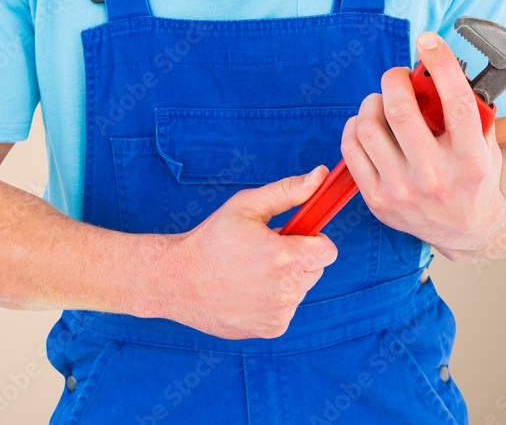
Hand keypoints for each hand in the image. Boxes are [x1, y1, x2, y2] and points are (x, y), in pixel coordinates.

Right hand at [161, 167, 337, 339]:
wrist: (177, 280)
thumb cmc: (210, 240)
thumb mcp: (245, 206)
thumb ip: (287, 192)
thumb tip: (320, 176)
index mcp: (285, 256)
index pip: (328, 251)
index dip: (313, 240)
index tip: (292, 238)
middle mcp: (287, 289)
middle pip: (315, 270)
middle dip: (297, 258)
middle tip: (262, 253)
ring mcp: (280, 312)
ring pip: (300, 290)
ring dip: (284, 280)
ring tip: (249, 273)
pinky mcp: (272, 329)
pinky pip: (285, 310)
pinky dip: (272, 301)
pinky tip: (245, 292)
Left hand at [341, 32, 505, 261]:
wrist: (464, 230)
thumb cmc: (474, 178)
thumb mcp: (486, 145)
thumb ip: (470, 111)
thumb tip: (440, 68)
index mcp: (470, 159)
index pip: (456, 101)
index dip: (440, 64)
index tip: (428, 41)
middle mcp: (436, 177)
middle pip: (401, 111)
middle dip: (394, 81)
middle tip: (396, 76)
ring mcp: (402, 190)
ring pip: (370, 128)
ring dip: (371, 103)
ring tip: (380, 100)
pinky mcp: (377, 199)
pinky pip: (351, 150)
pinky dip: (354, 127)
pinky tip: (364, 121)